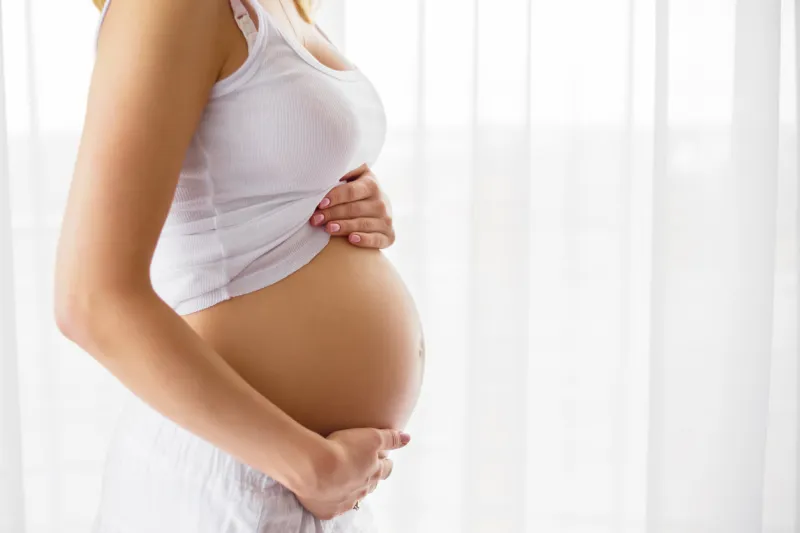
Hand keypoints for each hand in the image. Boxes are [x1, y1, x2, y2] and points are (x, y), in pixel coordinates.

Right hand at [294, 427, 409, 519]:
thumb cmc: (343, 450)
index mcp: (373, 472)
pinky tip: (329, 494)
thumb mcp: (371, 437)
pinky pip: (335, 507)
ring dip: (353, 489)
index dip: (386, 464)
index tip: (386, 461)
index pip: (385, 469)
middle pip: (371, 485)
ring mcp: (345, 502)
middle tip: (366, 470)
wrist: (314, 468)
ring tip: (347, 481)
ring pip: (355, 497)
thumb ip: (390, 438)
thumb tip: (407, 438)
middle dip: (371, 477)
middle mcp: (362, 489)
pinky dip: (334, 500)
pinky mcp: (328, 510)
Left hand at [310, 167, 394, 248]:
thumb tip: (327, 168)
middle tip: (315, 219)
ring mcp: (386, 220)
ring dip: (344, 227)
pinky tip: (351, 239)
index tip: (320, 203)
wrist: (378, 210)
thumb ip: (345, 171)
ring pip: (363, 224)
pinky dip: (364, 239)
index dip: (335, 197)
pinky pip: (376, 239)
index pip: (351, 191)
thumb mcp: (355, 177)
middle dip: (332, 214)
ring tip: (328, 228)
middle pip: (354, 209)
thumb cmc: (358, 193)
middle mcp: (381, 202)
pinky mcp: (389, 236)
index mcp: (371, 184)